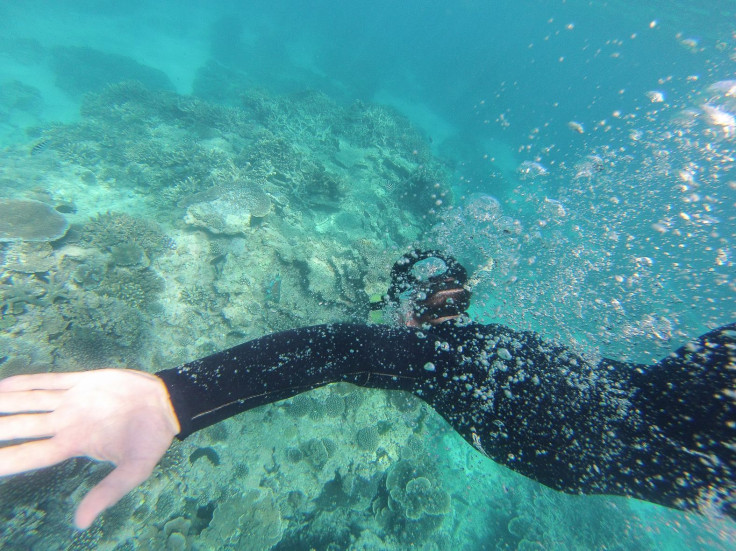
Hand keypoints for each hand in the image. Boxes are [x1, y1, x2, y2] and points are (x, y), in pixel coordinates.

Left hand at [0, 369, 179, 528]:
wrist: (167, 405)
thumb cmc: (151, 439)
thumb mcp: (134, 470)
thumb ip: (107, 492)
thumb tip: (79, 524)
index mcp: (75, 445)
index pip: (31, 455)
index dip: (5, 460)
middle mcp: (67, 423)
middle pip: (23, 426)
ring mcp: (72, 401)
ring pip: (30, 402)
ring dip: (5, 404)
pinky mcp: (83, 381)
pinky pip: (50, 380)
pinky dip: (26, 381)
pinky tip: (3, 385)